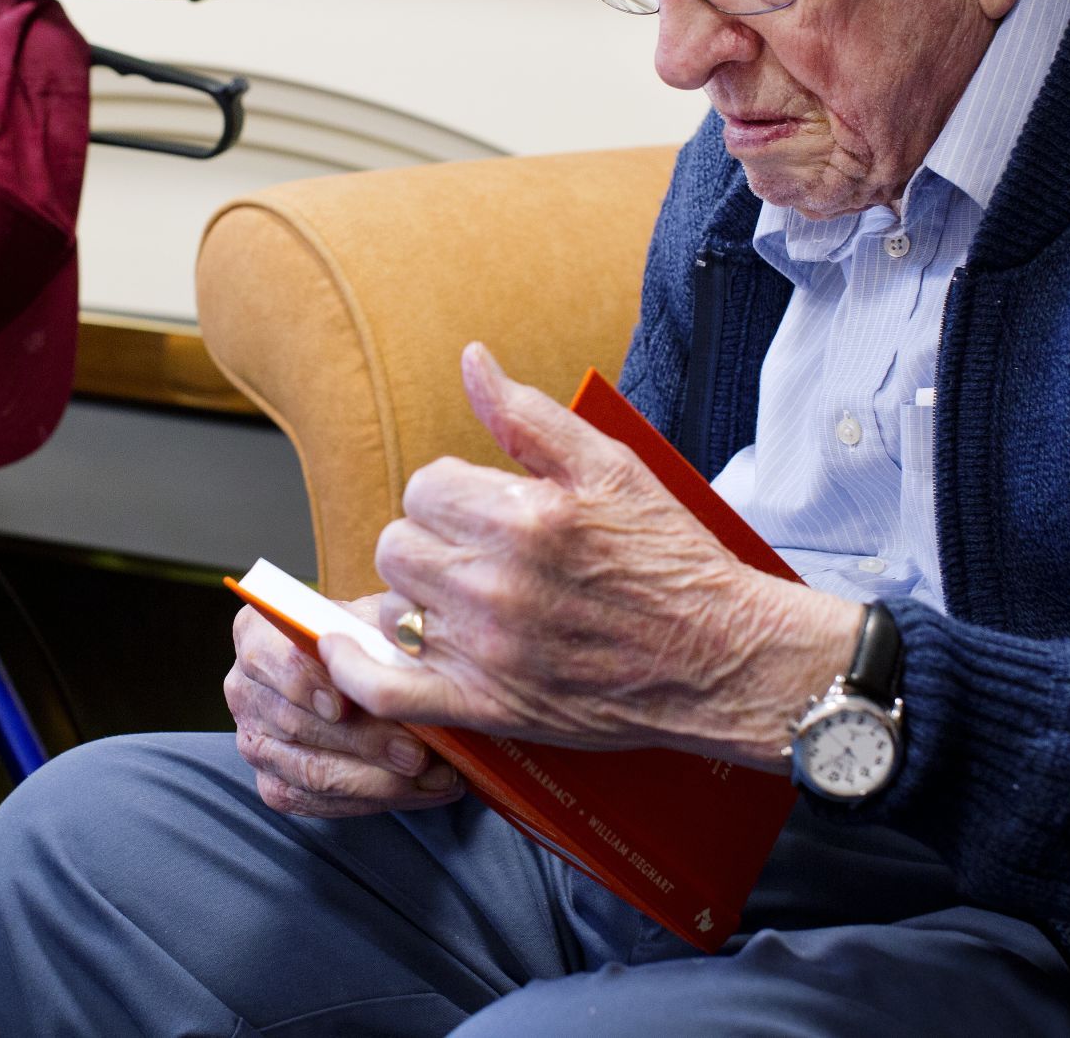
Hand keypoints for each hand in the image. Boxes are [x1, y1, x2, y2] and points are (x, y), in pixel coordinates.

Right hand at [225, 593, 466, 817]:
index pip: (271, 659)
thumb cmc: (368, 641)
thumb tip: (400, 640)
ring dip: (379, 781)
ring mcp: (255, 742)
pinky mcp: (275, 785)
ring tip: (434, 776)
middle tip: (417, 752)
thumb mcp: (373, 619)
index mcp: (257, 635)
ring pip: (311, 772)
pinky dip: (374, 801)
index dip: (305, 683)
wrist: (360, 676)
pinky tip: (419, 792)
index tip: (344, 705)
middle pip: (297, 723)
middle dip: (364, 742)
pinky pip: (320, 802)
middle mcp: (244, 689)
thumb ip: (376, 628)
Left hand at [318, 343, 860, 767]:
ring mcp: (490, 651)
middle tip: (476, 554)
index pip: (427, 487)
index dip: (452, 493)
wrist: (723, 657)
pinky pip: (387, 690)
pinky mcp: (490, 707)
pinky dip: (353, 670)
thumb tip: (472, 362)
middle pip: (399, 542)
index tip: (485, 510)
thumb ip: (529, 415)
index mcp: (526, 517)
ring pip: (393, 604)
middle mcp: (500, 585)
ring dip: (417, 597)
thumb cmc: (673, 560)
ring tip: (463, 600)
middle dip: (430, 540)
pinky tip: (346, 648)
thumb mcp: (611, 465)